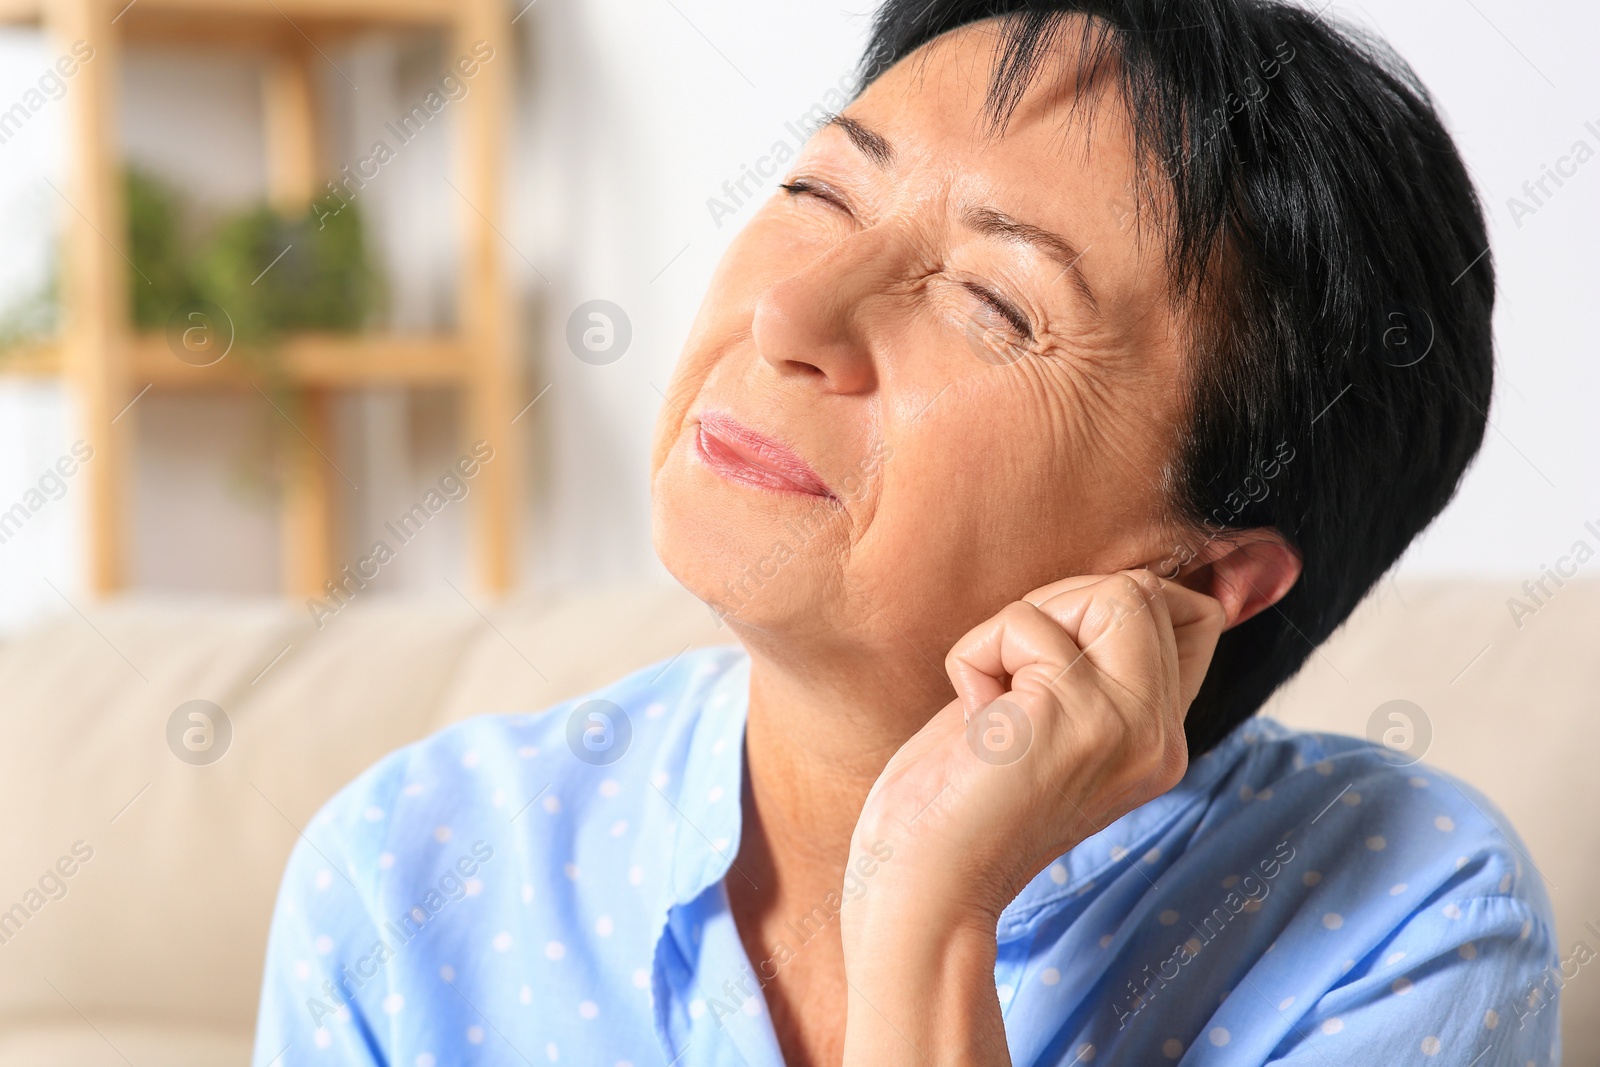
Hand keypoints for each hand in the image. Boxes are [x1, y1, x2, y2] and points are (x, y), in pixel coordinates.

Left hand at [840, 571, 1225, 1064]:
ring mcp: (1131, 727)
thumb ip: (1090, 662)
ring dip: (1019, 627)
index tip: (1039, 666)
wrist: (921, 886)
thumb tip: (1121, 586)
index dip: (1107, 607)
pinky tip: (973, 720)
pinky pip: (1027, 623)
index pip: (1193, 615)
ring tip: (993, 701)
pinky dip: (976, 653)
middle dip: (1058, 607)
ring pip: (1110, 591)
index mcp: (1159, 741)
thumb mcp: (1042, 718)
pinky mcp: (1083, 716)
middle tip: (1006, 682)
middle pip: (1144, 592)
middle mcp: (1162, 738)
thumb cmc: (955, 798)